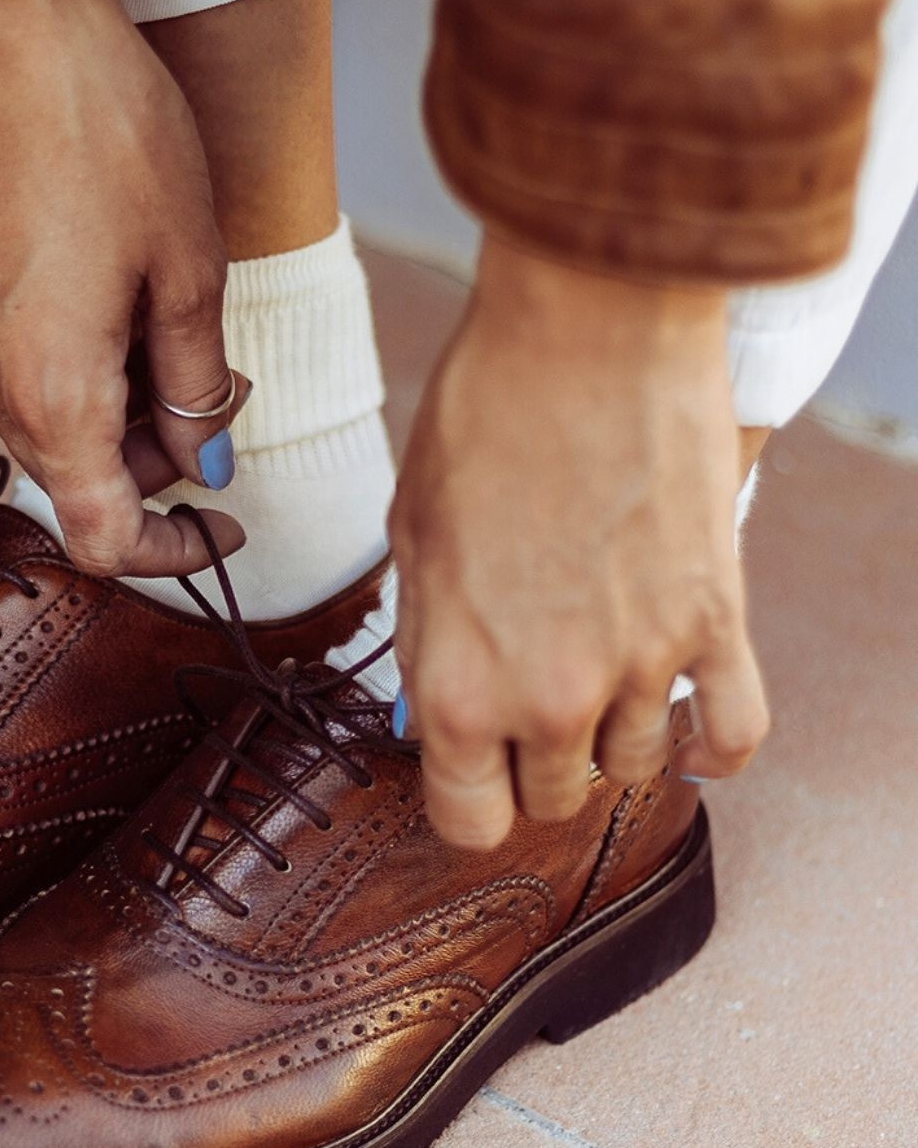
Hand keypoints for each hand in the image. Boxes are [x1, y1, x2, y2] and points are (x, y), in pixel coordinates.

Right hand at [0, 0, 244, 576]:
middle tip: (217, 388)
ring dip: (115, 406)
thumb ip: (198, 389)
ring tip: (166, 322)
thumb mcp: (190, 274)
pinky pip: (14, 366)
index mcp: (52, 395)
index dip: (172, 553)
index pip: (106, 538)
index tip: (220, 529)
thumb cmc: (110, 138)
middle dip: (156, 458)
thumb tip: (205, 459)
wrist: (12, 29)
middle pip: (79, 477)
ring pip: (47, 421)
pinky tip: (108, 292)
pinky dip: (70, 363)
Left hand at [390, 235, 768, 849]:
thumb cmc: (482, 417)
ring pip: (636, 768)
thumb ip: (429, 642)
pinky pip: (736, 734)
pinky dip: (712, 743)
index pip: (467, 818)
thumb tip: (435, 706)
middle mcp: (550, 697)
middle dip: (532, 759)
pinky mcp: (718, 624)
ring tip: (594, 671)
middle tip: (528, 696)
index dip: (465, 798)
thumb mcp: (411, 540)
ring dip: (611, 735)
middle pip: (553, 798)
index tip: (471, 771)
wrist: (585, 329)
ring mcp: (643, 667)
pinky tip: (687, 727)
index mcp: (456, 683)